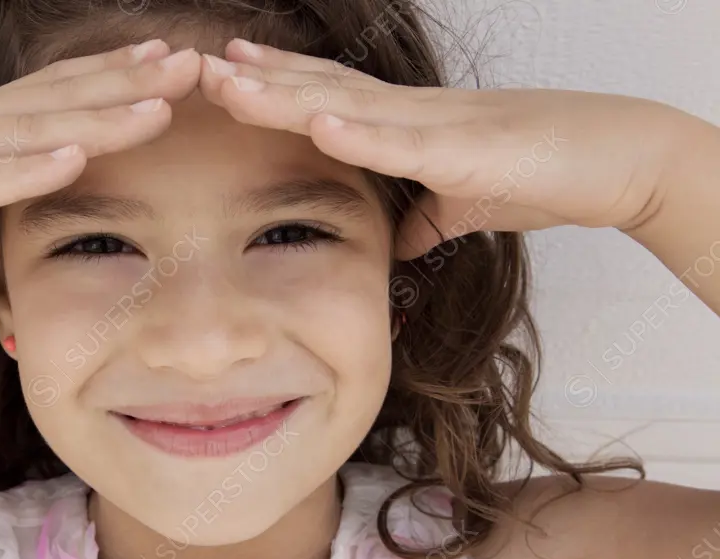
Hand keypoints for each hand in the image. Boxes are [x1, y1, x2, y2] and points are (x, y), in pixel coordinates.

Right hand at [0, 40, 200, 267]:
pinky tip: (75, 157)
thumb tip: (0, 241)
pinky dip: (29, 167)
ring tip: (161, 100)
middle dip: (133, 82)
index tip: (168, 63)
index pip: (56, 92)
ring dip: (102, 115)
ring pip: (35, 129)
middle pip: (63, 98)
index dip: (114, 74)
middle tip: (197, 63)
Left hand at [197, 39, 698, 259]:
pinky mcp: (462, 150)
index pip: (326, 97)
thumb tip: (400, 240)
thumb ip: (425, 215)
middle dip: (257, 80)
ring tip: (229, 80)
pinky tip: (316, 122)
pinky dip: (357, 134)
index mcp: (405, 123)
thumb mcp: (463, 203)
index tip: (226, 75)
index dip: (275, 85)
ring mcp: (432, 126)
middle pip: (319, 91)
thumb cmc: (540, 174)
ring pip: (344, 105)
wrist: (611, 163)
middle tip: (198, 66)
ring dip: (284, 94)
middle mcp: (408, 113)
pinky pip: (401, 142)